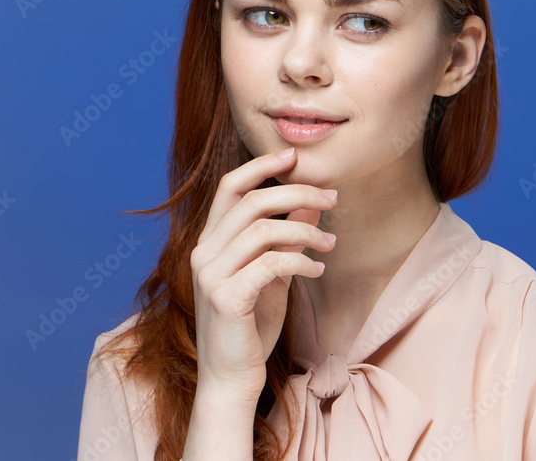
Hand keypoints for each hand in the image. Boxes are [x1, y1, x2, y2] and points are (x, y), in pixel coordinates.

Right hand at [189, 146, 337, 402]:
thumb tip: (311, 200)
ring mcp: (211, 275)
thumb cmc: (251, 325)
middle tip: (332, 196)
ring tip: (330, 243)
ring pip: (263, 229)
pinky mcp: (226, 298)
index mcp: (210, 242)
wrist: (231, 378)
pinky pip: (270, 264)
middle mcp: (204, 253)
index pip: (230, 187)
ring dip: (306, 231)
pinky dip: (300, 262)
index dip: (261, 166)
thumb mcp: (271, 274)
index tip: (295, 156)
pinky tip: (316, 271)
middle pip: (252, 201)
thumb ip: (284, 237)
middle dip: (296, 192)